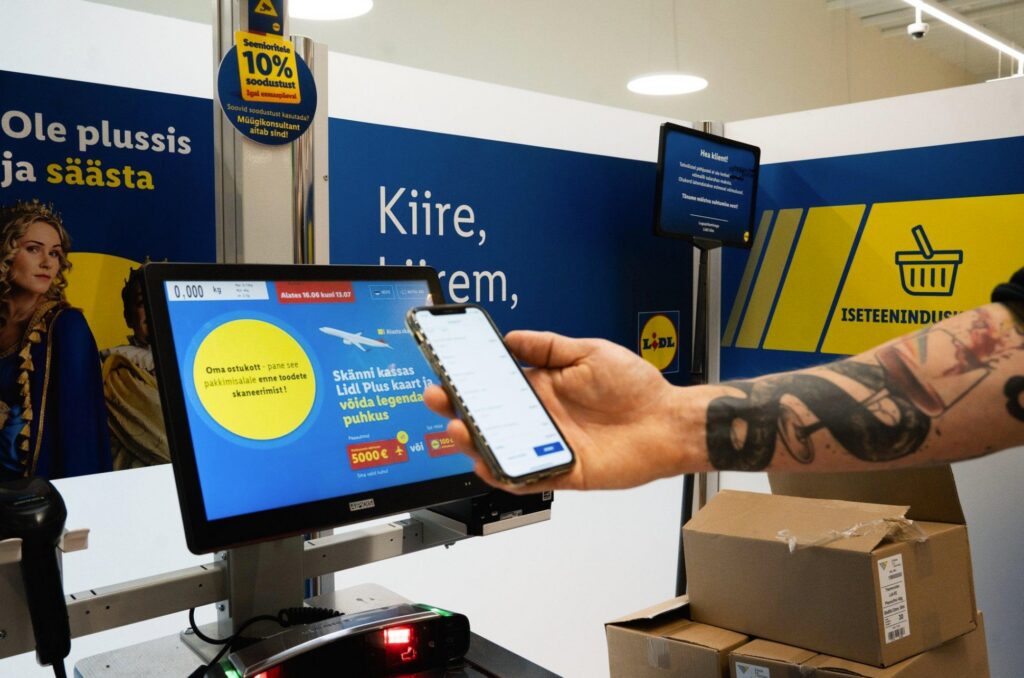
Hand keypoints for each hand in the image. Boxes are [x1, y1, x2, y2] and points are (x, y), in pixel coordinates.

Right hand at [424, 330, 687, 493]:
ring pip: (499, 449)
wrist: (668, 422)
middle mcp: (541, 417)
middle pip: (488, 418)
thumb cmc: (636, 387)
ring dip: (473, 443)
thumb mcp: (589, 352)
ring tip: (458, 430)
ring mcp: (549, 446)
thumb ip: (549, 347)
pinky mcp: (562, 471)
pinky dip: (504, 474)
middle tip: (437, 398)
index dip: (468, 380)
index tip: (445, 369)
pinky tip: (488, 463)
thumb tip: (512, 338)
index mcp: (543, 387)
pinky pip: (526, 478)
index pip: (495, 385)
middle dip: (456, 410)